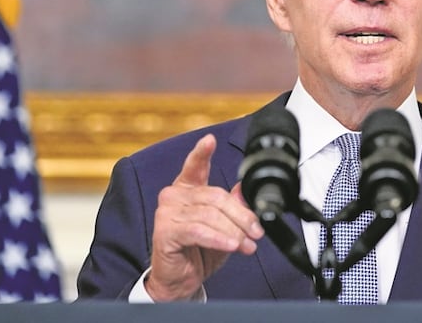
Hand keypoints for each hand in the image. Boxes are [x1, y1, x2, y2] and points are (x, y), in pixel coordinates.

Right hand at [145, 134, 264, 300]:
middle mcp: (174, 196)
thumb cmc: (198, 252)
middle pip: (216, 197)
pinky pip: (198, 230)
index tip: (210, 140)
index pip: (194, 166)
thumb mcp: (224, 227)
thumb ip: (233, 206)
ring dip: (234, 231)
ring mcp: (167, 212)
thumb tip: (246, 190)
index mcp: (187, 189)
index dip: (202, 153)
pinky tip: (230, 245)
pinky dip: (218, 238)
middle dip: (241, 216)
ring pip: (210, 215)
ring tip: (247, 245)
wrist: (180, 281)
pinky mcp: (165, 231)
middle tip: (256, 232)